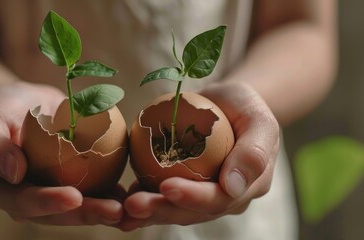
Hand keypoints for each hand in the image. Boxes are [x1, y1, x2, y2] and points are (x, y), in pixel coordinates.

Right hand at [0, 81, 124, 225]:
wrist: (22, 104)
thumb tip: (13, 173)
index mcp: (1, 191)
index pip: (24, 202)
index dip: (49, 203)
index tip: (73, 197)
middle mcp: (28, 199)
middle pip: (58, 213)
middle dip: (87, 214)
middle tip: (114, 211)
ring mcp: (53, 193)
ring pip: (80, 207)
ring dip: (105, 210)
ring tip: (130, 209)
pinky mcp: (74, 183)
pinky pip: (94, 191)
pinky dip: (113, 195)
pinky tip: (133, 194)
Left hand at [119, 82, 279, 230]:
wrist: (228, 104)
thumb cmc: (245, 108)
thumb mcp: (260, 121)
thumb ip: (253, 152)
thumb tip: (233, 188)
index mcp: (245, 188)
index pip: (219, 200)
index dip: (193, 197)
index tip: (167, 186)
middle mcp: (222, 199)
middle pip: (190, 212)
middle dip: (161, 210)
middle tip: (134, 205)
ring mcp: (199, 195)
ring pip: (171, 209)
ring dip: (146, 210)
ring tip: (122, 208)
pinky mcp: (180, 186)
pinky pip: (159, 196)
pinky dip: (140, 198)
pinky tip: (119, 200)